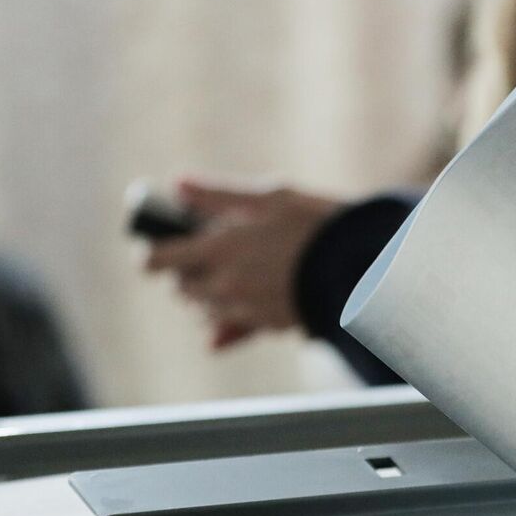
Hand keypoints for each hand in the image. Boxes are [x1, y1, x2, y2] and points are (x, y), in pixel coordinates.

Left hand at [144, 179, 340, 349]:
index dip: (152, 254)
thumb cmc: (317, 225)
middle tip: (211, 252)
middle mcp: (224, 285)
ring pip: (205, 309)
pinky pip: (230, 330)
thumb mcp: (270, 196)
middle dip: (188, 272)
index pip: (156, 262)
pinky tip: (245, 301)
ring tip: (239, 271)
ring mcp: (244, 310)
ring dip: (210, 293)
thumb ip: (217, 195)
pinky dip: (229, 319)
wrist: (363, 268)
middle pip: (180, 288)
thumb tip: (178, 185)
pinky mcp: (266, 326)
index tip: (160, 247)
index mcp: (218, 250)